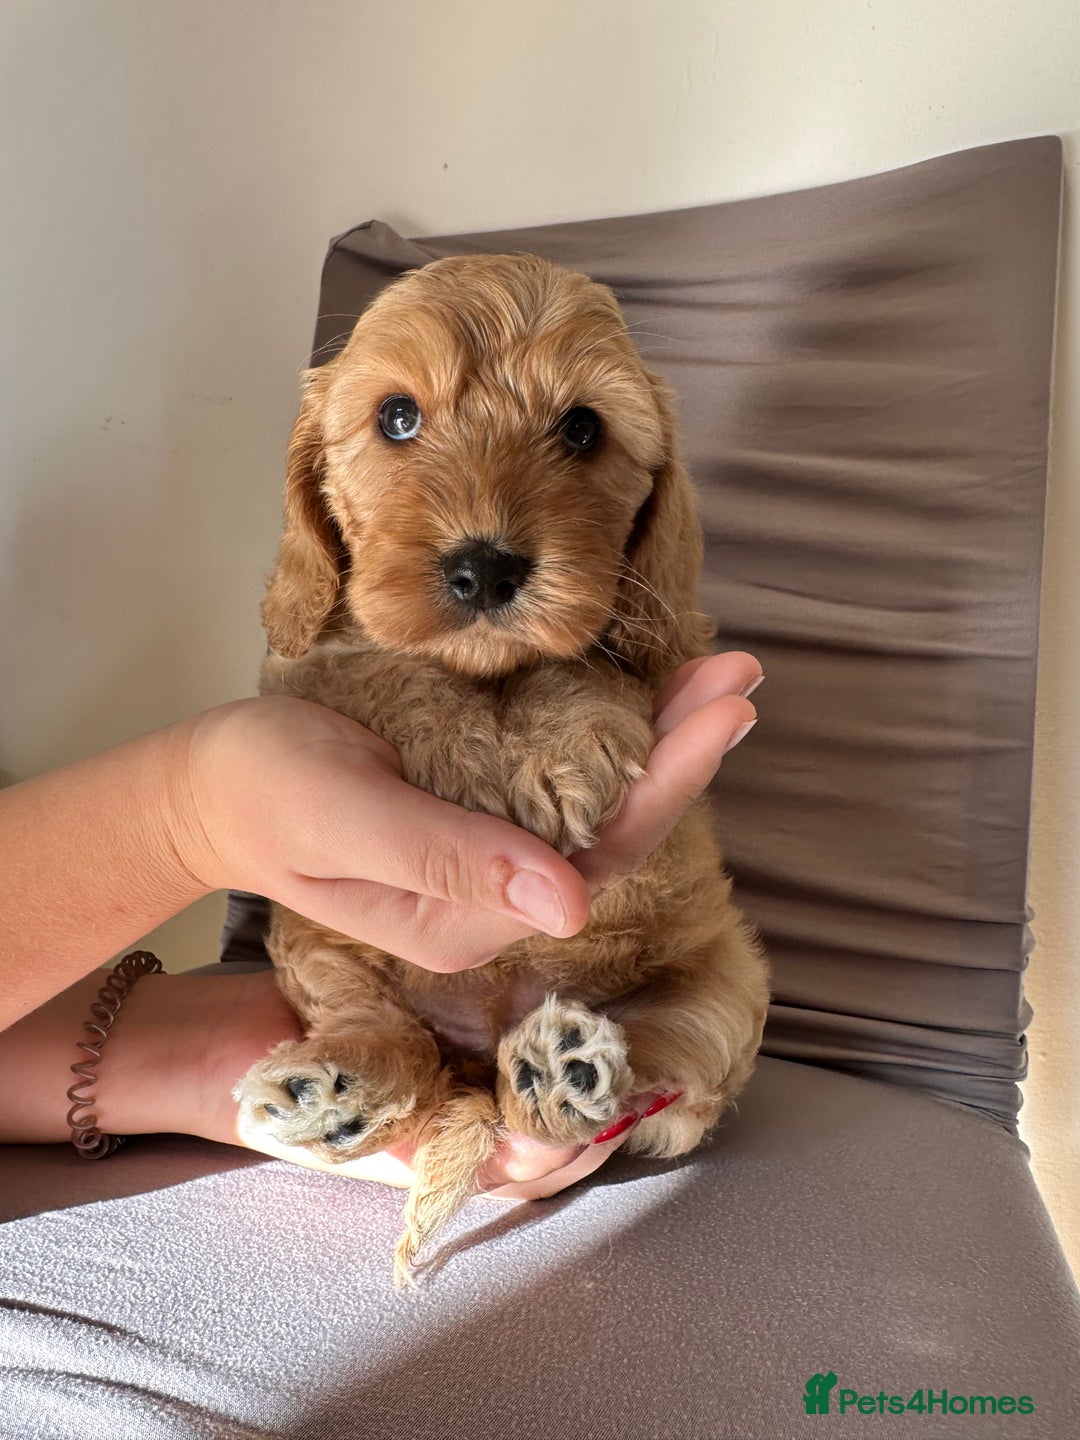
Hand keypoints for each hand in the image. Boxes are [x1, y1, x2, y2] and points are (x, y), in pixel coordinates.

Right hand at [176, 651, 760, 972]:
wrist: (212, 783)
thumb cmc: (263, 793)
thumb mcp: (341, 818)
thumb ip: (444, 858)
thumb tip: (569, 908)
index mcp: (468, 917)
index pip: (595, 858)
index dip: (666, 787)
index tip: (718, 716)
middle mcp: (496, 892)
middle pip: (615, 830)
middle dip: (684, 754)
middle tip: (739, 677)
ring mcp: (490, 849)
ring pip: (599, 801)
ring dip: (663, 737)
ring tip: (720, 672)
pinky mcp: (480, 805)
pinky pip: (565, 774)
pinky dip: (615, 728)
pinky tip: (650, 687)